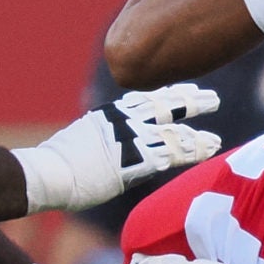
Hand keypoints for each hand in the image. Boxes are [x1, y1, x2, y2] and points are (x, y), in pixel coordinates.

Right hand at [14, 84, 223, 212]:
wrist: (48, 173)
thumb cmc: (59, 163)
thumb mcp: (83, 139)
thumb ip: (102, 137)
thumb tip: (107, 146)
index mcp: (111, 114)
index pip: (146, 98)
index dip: (169, 94)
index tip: (187, 91)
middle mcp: (123, 121)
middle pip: (165, 105)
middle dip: (190, 100)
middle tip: (211, 97)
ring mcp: (130, 139)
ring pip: (173, 132)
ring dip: (197, 135)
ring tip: (215, 139)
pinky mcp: (134, 160)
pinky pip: (170, 155)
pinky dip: (191, 152)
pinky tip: (207, 152)